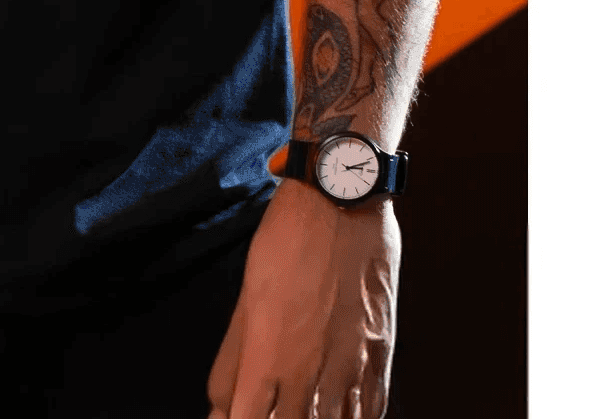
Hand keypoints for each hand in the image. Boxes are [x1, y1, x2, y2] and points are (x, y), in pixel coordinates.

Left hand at [207, 177, 399, 417]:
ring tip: (300, 409)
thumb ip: (232, 359)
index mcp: (269, 355)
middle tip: (266, 408)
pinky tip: (338, 415)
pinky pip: (371, 411)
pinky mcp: (382, 357)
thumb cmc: (286, 244)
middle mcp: (313, 370)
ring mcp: (353, 367)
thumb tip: (218, 407)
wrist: (342, 203)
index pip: (248, 418)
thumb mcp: (247, 299)